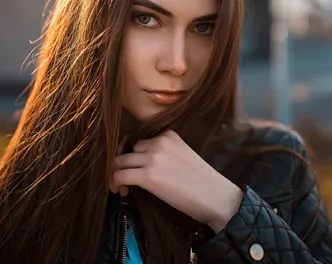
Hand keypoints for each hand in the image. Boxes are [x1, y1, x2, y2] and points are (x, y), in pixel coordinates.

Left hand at [109, 130, 243, 232]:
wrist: (215, 197)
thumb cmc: (201, 182)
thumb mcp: (182, 155)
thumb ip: (163, 152)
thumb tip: (140, 163)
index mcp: (168, 135)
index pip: (138, 140)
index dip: (131, 155)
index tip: (131, 167)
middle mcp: (159, 142)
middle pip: (127, 150)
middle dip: (122, 165)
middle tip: (124, 181)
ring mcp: (153, 158)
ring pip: (119, 162)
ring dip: (116, 175)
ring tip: (121, 189)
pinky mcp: (148, 176)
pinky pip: (120, 175)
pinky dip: (116, 184)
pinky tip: (122, 192)